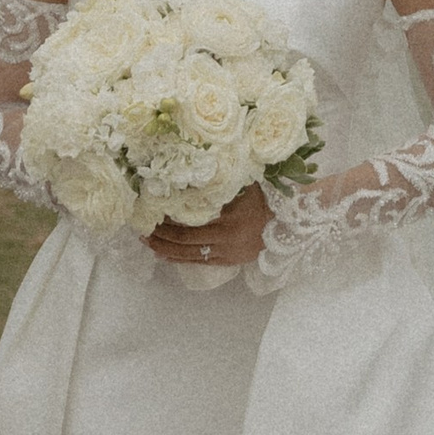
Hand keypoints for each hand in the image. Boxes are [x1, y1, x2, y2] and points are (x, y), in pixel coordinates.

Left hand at [148, 183, 272, 268]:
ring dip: (166, 249)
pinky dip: (180, 259)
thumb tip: (191, 173)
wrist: (291, 223)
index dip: (168, 220)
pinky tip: (164, 256)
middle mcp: (225, 238)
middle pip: (184, 241)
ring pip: (189, 254)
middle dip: (161, 235)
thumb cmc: (267, 199)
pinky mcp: (230, 260)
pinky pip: (200, 261)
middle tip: (142, 229)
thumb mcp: (244, 185)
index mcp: (228, 218)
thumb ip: (220, 183)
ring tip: (147, 242)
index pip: (189, 222)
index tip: (152, 211)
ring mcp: (227, 252)